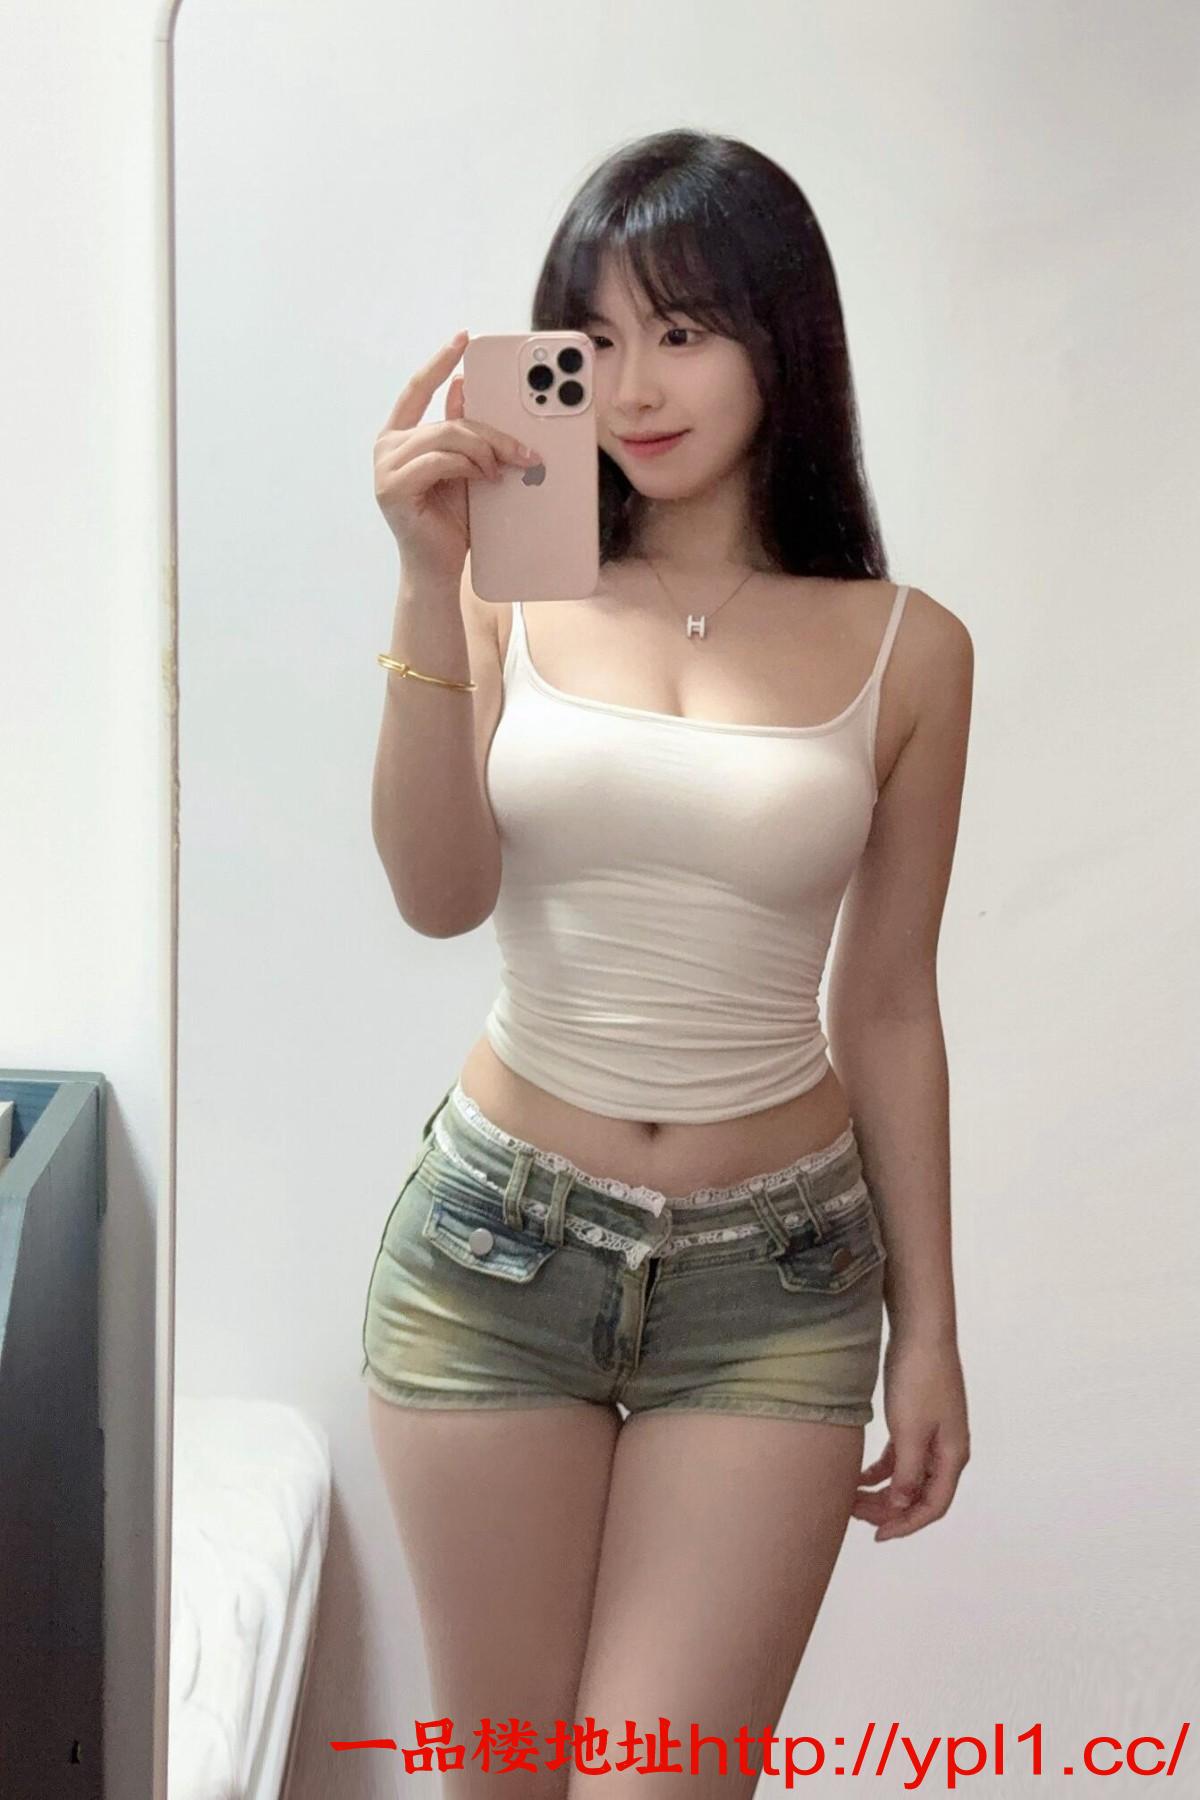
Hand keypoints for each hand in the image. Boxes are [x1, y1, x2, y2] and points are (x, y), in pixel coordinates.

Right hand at [373, 331, 539, 587]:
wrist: (437, 570)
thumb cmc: (451, 522)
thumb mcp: (465, 469)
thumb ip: (463, 432)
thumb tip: (469, 390)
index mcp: (400, 437)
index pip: (418, 389)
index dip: (440, 362)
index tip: (463, 338)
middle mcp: (387, 447)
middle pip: (447, 420)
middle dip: (491, 431)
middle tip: (524, 448)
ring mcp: (385, 467)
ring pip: (447, 437)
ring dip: (484, 451)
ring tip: (504, 470)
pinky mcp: (392, 487)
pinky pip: (440, 460)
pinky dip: (469, 466)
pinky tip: (485, 478)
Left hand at [852, 1334, 969, 1540]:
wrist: (921, 1332)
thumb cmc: (918, 1379)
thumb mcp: (910, 1430)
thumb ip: (907, 1472)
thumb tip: (901, 1506)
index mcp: (952, 1456)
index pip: (933, 1506)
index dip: (906, 1525)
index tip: (877, 1535)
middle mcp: (947, 1449)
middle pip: (920, 1494)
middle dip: (889, 1510)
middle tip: (855, 1514)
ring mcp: (934, 1434)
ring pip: (908, 1476)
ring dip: (883, 1491)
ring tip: (852, 1498)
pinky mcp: (918, 1419)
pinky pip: (901, 1456)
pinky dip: (882, 1469)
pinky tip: (860, 1475)